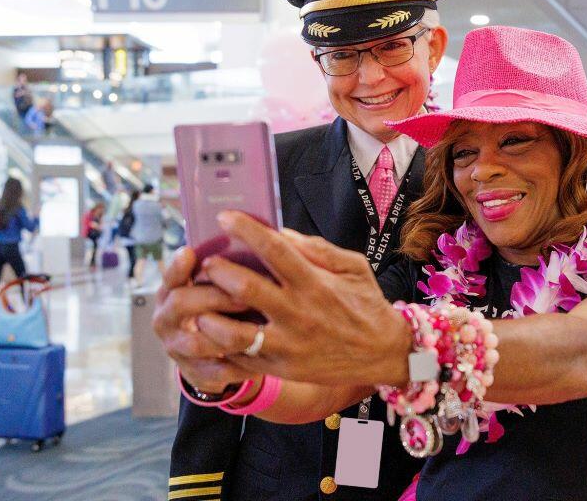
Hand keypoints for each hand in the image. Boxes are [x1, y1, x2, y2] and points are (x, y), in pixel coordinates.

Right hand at [152, 247, 255, 393]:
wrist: (217, 354)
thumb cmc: (222, 306)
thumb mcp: (217, 286)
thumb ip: (225, 268)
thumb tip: (248, 240)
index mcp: (170, 292)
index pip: (169, 276)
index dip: (178, 267)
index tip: (190, 252)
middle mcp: (167, 319)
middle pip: (181, 303)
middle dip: (213, 297)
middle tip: (245, 294)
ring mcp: (178, 348)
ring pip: (196, 342)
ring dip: (226, 333)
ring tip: (255, 327)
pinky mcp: (195, 373)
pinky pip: (215, 371)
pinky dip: (239, 366)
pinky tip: (262, 360)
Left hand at [192, 212, 410, 386]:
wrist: (384, 354)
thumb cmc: (367, 306)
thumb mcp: (353, 267)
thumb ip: (317, 249)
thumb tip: (280, 233)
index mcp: (315, 284)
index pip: (273, 249)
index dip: (244, 229)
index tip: (224, 217)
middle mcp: (298, 314)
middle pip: (245, 288)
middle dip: (218, 270)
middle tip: (208, 263)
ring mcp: (288, 345)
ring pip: (233, 332)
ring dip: (210, 315)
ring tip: (202, 305)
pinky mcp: (281, 368)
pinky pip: (241, 358)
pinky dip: (221, 346)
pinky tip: (214, 332)